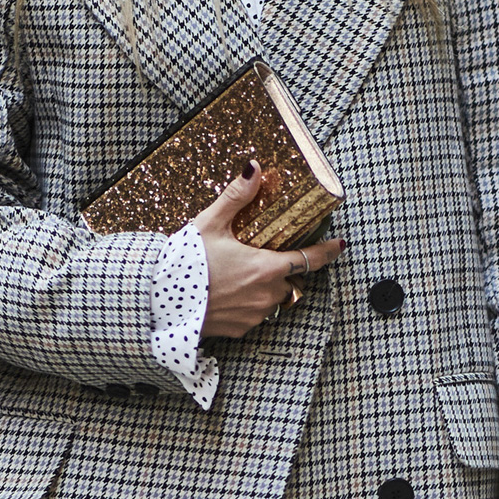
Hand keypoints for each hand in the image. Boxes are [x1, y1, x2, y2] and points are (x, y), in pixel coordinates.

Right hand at [194, 164, 343, 338]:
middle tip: (258, 257)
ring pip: (273, 300)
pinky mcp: (240, 330)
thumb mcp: (211, 223)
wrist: (160, 301)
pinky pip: (255, 316)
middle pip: (290, 281)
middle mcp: (266, 294)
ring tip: (238, 276)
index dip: (327, 252)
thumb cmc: (185, 263)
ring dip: (265, 288)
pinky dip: (249, 305)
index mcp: (266, 268)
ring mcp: (254, 315)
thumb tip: (254, 168)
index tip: (339, 245)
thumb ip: (236, 196)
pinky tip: (228, 294)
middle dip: (281, 270)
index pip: (310, 260)